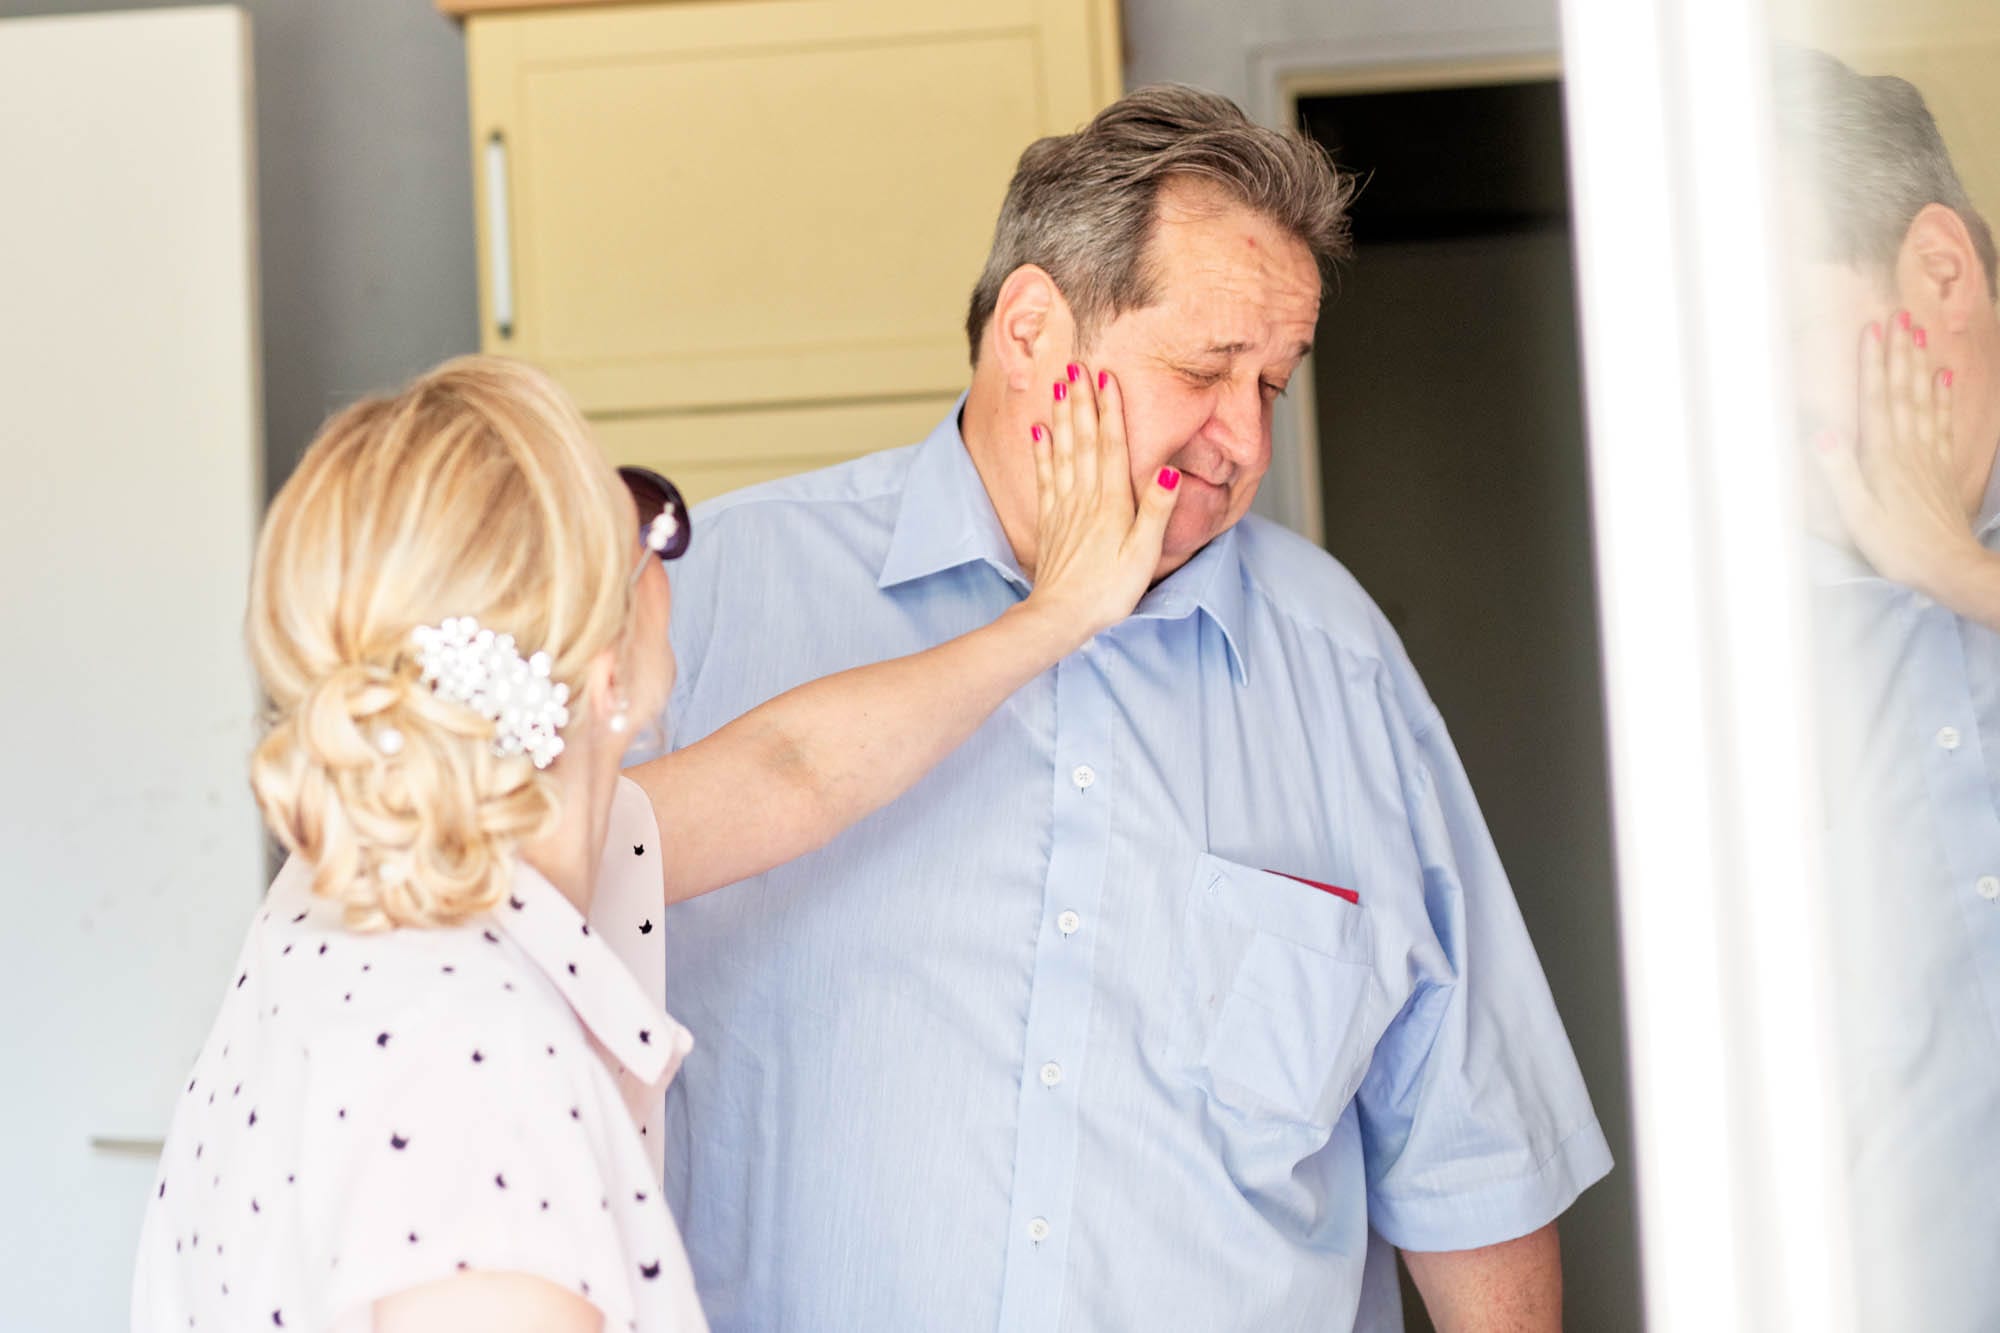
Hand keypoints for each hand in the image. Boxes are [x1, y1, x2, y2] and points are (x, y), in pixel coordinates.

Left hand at [1021, 363, 1177, 643]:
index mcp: (1112, 503)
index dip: (1110, 410)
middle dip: (1082, 401)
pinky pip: (1045, 476)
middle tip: (1076, 365)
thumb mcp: (1145, 553)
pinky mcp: (1049, 521)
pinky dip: (1042, 450)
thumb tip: (1167, 470)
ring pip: (1063, 450)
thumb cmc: (1108, 591)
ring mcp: (1064, 507)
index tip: (1106, 377)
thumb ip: (1157, 510)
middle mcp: (1085, 497)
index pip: (1112, 446)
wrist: (1060, 617)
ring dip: (1063, 416)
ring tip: (1059, 385)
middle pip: (1085, 439)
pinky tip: (1039, 430)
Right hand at [1813, 312, 1977, 595]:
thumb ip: (1840, 471)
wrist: (1948, 565)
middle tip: (1899, 317)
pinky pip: (1943, 422)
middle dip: (1898, 353)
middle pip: (1902, 391)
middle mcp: (1908, 447)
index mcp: (1883, 456)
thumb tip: (1820, 431)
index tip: (1872, 330)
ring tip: (1919, 335)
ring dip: (1919, 366)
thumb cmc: (1896, 544)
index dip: (1873, 364)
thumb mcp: (1857, 514)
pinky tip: (1945, 377)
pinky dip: (1944, 396)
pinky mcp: (1943, 468)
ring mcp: (1929, 455)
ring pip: (1923, 400)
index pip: (1876, 400)